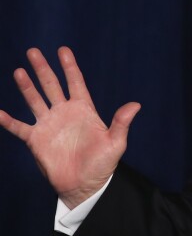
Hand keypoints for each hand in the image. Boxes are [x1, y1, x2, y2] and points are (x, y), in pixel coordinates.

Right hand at [0, 47, 139, 208]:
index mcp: (84, 110)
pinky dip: (7, 120)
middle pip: (51, 85)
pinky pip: (18, 127)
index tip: (63, 50)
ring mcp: (49, 125)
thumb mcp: (115, 143)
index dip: (69, 66)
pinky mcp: (36, 140)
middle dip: (43, 69)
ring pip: (34, 100)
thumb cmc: (103, 164)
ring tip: (19, 71)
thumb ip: (121, 123)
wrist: (84, 186)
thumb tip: (136, 105)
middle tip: (33, 51)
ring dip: (26, 86)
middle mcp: (64, 113)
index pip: (75, 82)